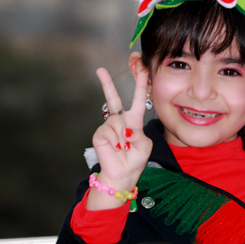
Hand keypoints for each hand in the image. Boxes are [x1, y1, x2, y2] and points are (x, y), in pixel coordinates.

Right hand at [87, 66, 151, 209]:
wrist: (123, 174)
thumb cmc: (135, 159)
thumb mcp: (145, 145)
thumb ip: (138, 134)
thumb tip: (126, 129)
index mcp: (134, 120)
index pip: (138, 99)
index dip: (141, 84)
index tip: (142, 69)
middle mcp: (120, 120)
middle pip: (112, 98)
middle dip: (106, 83)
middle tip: (100, 70)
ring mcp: (108, 126)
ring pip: (117, 122)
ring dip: (123, 138)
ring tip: (124, 147)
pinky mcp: (100, 134)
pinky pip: (109, 131)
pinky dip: (115, 141)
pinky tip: (116, 148)